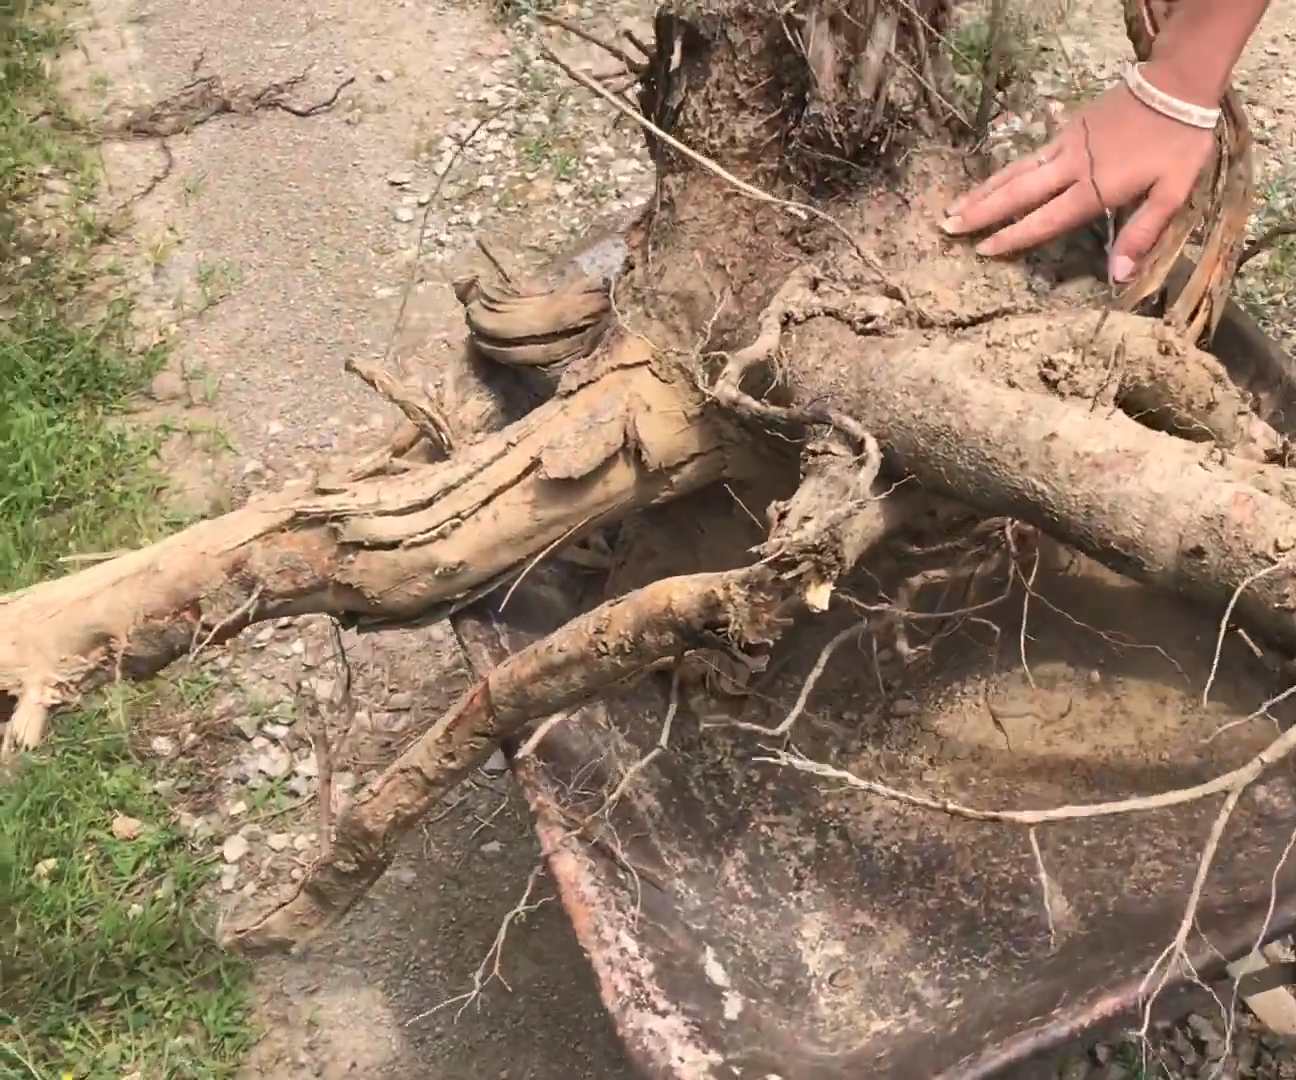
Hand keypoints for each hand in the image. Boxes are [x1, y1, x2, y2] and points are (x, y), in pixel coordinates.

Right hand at [942, 82, 1215, 281]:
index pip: (1045, 218)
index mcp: (1096, 188)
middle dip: (981, 212)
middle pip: (1018, 193)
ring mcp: (1066, 145)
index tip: (984, 249)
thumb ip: (1142, 233)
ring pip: (1015, 172)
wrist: (1176, 84)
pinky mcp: (1067, 129)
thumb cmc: (1179, 143)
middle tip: (947, 227)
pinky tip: (988, 182)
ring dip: (982, 191)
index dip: (1014, 236)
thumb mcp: (1172, 192)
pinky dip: (1003, 172)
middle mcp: (1072, 168)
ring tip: (953, 207)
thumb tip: (1118, 276)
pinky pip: (1028, 156)